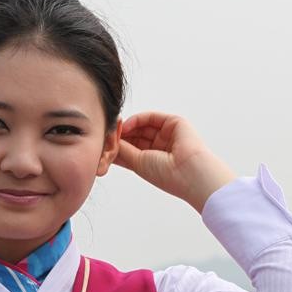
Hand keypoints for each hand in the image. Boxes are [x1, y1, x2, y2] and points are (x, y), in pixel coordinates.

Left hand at [115, 112, 235, 211]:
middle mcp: (159, 147)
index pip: (130, 148)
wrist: (189, 173)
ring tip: (114, 130)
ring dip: (126, 127)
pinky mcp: (174, 123)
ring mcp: (166, 134)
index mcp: (152, 160)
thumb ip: (122, 149)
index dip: (117, 145)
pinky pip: (151, 117)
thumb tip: (107, 142)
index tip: (102, 144)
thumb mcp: (137, 162)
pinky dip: (137, 119)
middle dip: (120, 135)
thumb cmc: (166, 174)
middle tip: (105, 134)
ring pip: (141, 126)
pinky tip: (126, 125)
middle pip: (134, 136)